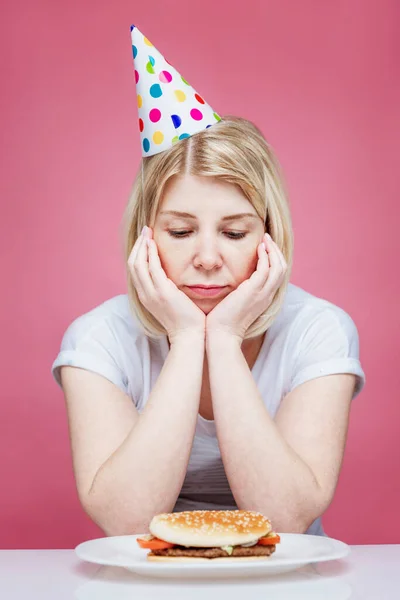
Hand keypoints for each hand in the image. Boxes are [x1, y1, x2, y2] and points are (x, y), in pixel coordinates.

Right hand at [128, 227, 205, 344]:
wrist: (190, 337)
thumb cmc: (186, 321)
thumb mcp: (172, 304)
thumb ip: (168, 291)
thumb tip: (172, 281)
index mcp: (146, 297)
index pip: (135, 271)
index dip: (138, 254)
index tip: (144, 241)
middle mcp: (145, 295)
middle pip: (133, 264)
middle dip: (137, 246)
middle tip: (144, 231)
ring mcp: (152, 294)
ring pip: (138, 264)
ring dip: (142, 246)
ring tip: (147, 232)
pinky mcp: (163, 292)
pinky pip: (152, 268)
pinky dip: (150, 253)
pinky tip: (153, 243)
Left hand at [205, 233, 287, 341]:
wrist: (221, 335)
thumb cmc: (223, 321)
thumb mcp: (236, 303)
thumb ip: (240, 292)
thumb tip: (234, 283)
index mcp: (264, 298)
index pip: (277, 275)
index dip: (275, 260)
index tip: (266, 247)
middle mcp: (267, 296)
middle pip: (282, 269)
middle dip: (276, 251)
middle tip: (267, 239)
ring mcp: (262, 294)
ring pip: (278, 267)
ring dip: (273, 250)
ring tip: (265, 239)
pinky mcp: (253, 291)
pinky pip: (266, 269)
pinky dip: (265, 256)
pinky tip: (259, 248)